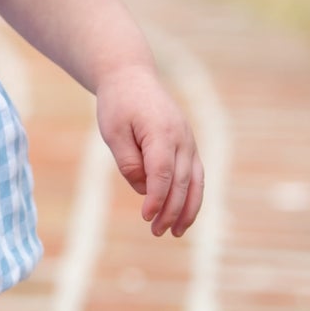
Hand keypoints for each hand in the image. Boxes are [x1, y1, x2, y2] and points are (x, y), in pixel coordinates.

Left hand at [94, 64, 203, 236]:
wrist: (132, 78)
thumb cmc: (118, 105)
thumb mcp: (113, 132)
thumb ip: (128, 161)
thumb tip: (143, 189)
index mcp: (161, 132)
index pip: (162, 173)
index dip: (156, 198)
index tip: (146, 217)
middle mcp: (182, 137)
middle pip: (181, 181)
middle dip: (170, 210)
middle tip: (157, 232)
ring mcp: (189, 141)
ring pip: (195, 181)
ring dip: (188, 209)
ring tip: (176, 232)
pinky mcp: (189, 145)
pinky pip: (196, 174)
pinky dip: (192, 196)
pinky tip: (183, 214)